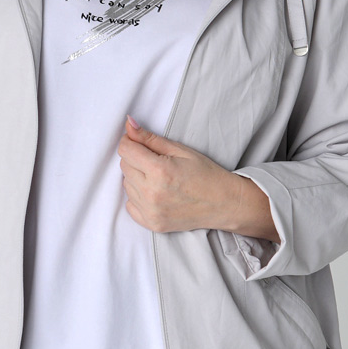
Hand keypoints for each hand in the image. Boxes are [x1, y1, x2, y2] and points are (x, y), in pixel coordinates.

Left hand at [116, 115, 278, 239]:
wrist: (223, 203)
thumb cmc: (205, 174)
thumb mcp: (180, 150)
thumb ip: (150, 138)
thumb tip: (128, 124)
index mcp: (159, 170)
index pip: (126, 150)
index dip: (130, 142)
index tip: (138, 142)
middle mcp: (152, 192)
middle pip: (124, 166)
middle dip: (135, 159)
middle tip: (156, 161)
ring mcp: (151, 211)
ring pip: (126, 185)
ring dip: (137, 178)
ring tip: (159, 178)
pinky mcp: (151, 223)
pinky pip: (130, 205)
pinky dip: (138, 197)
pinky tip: (156, 193)